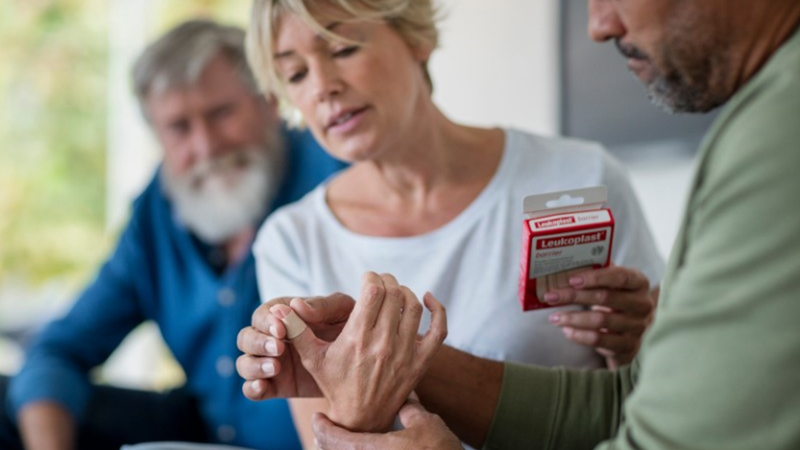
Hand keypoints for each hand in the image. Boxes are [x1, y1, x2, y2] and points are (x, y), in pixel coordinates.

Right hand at [236, 292, 355, 399]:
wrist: (362, 361)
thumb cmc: (350, 326)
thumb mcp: (341, 311)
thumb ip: (321, 306)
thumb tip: (297, 306)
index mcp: (283, 316)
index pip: (262, 314)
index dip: (267, 321)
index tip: (282, 329)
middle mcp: (271, 338)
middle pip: (246, 338)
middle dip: (258, 342)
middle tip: (279, 348)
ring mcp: (271, 362)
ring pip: (244, 363)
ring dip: (254, 365)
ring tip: (275, 367)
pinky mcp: (275, 386)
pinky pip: (253, 389)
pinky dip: (252, 388)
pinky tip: (263, 386)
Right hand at [284, 272, 446, 431]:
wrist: (360, 419)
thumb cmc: (334, 383)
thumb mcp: (313, 359)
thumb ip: (296, 331)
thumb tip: (281, 309)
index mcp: (357, 339)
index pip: (372, 291)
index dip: (371, 278)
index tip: (366, 279)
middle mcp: (383, 344)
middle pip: (394, 294)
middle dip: (387, 281)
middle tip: (379, 283)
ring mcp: (405, 353)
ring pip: (413, 307)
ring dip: (406, 292)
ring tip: (394, 293)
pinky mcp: (420, 362)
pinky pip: (439, 329)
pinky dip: (437, 309)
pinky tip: (427, 299)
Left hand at [313, 393, 463, 449]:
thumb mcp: (425, 424)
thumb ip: (409, 409)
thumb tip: (403, 399)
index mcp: (368, 449)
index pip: (331, 439)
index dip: (321, 427)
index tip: (318, 417)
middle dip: (326, 441)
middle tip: (322, 431)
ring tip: (340, 442)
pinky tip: (364, 449)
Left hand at [542, 265, 653, 368]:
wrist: (633, 331)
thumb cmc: (618, 300)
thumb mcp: (613, 285)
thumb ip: (598, 274)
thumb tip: (567, 267)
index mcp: (639, 283)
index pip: (620, 276)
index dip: (596, 277)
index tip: (572, 279)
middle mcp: (642, 305)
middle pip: (605, 297)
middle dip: (574, 296)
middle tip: (551, 296)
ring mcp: (637, 327)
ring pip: (600, 320)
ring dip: (573, 318)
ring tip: (554, 317)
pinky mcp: (628, 346)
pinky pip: (600, 340)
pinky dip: (580, 335)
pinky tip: (566, 331)